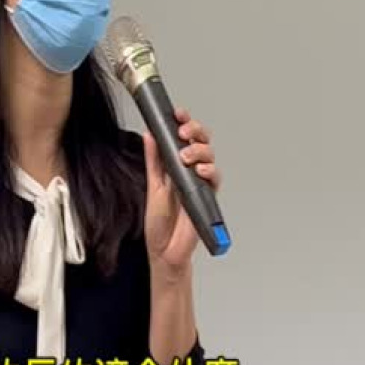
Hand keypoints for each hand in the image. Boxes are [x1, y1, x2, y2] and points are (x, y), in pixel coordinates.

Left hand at [143, 108, 220, 278]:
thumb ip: (154, 160)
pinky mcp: (207, 196)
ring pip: (209, 156)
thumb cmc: (159, 223)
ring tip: (187, 156)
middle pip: (200, 142)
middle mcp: (189, 171)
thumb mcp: (153, 186)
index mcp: (174, 166)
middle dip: (194, 131)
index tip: (178, 113)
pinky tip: (199, 171)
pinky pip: (214, 178)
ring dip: (200, 151)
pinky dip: (209, 171)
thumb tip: (150, 135)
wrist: (165, 250)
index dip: (183, 123)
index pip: (182, 138)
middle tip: (184, 132)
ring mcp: (199, 183)